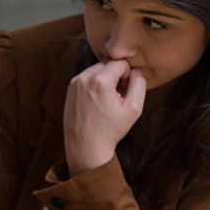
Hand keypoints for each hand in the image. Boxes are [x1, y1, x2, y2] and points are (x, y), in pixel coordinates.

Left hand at [63, 59, 145, 175]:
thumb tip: (136, 70)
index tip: (125, 92)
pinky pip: (88, 78)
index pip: (121, 63)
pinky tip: (97, 102)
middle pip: (108, 65)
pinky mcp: (70, 89)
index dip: (128, 76)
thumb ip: (139, 83)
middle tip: (117, 98)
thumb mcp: (134, 108)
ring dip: (106, 81)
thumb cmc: (110, 130)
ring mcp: (74, 83)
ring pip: (98, 70)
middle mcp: (83, 78)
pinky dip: (95, 85)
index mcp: (99, 81)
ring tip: (107, 102)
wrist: (85, 146)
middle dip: (116, 77)